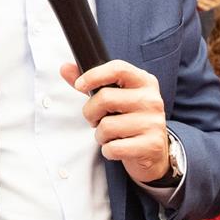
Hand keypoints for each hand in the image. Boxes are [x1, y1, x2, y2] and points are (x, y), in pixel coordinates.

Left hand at [63, 60, 172, 184]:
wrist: (155, 151)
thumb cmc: (130, 120)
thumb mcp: (115, 97)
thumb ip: (91, 83)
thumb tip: (65, 68)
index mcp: (144, 82)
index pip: (117, 69)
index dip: (93, 75)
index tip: (79, 85)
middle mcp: (151, 99)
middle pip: (105, 98)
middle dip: (91, 112)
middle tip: (96, 120)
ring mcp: (153, 122)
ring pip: (106, 126)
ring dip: (100, 135)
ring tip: (111, 136)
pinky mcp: (151, 145)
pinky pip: (114, 148)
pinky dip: (109, 151)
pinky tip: (119, 147)